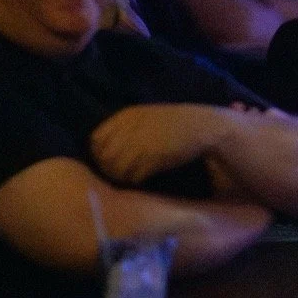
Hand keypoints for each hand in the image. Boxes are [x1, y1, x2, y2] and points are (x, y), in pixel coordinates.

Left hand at [91, 103, 237, 183]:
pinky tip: (149, 176)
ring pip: (115, 170)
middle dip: (110, 168)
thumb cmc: (176, 126)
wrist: (203, 127)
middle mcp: (127, 128)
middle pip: (102, 157)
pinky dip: (138, 180)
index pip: (94, 140)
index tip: (112, 160)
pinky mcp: (149, 157)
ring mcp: (137, 142)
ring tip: (137, 176)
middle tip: (125, 173)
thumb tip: (102, 150)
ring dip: (123, 177)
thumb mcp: (146, 119)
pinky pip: (132, 177)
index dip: (101, 153)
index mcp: (125, 116)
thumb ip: (124, 130)